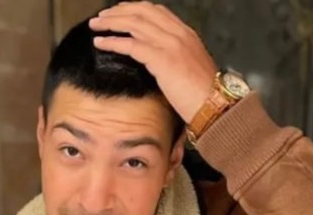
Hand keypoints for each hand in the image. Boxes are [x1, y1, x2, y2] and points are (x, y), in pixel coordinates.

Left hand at [90, 3, 216, 124]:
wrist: (216, 106)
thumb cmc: (204, 97)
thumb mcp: (191, 70)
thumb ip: (176, 60)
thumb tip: (160, 64)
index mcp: (186, 34)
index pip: (156, 11)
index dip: (134, 9)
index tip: (119, 13)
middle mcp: (178, 34)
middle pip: (142, 11)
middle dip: (119, 11)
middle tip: (102, 18)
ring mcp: (170, 44)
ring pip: (134, 23)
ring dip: (111, 23)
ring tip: (96, 27)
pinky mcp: (162, 59)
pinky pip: (131, 45)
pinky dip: (113, 42)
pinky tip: (101, 44)